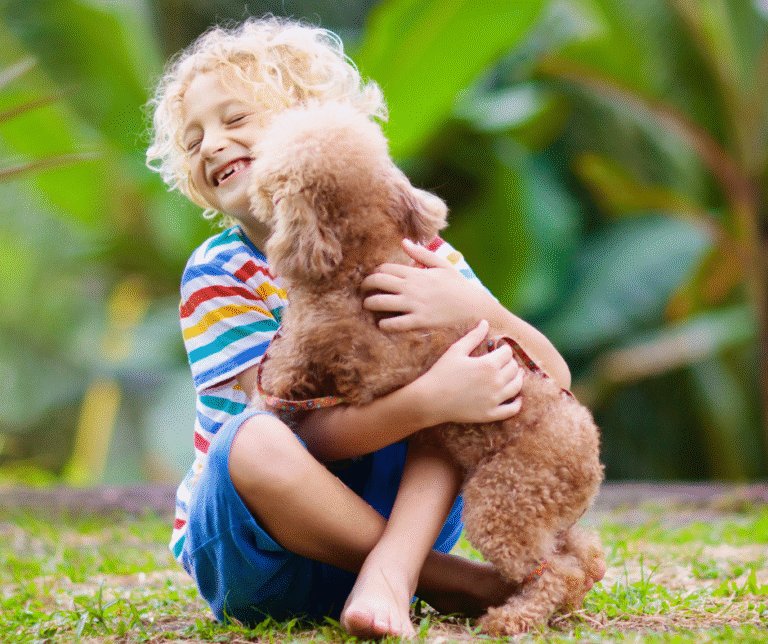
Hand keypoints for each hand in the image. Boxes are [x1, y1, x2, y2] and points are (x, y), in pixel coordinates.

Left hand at [362, 239, 490, 331]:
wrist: (475, 308)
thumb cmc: (459, 286)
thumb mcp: (443, 265)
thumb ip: (422, 254)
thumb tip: (404, 242)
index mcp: (416, 273)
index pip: (385, 268)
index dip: (374, 272)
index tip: (373, 278)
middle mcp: (412, 287)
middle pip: (378, 281)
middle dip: (365, 285)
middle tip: (363, 291)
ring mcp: (414, 304)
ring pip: (380, 302)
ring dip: (369, 304)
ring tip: (368, 306)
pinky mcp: (420, 321)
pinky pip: (395, 323)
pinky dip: (384, 324)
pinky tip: (382, 324)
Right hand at [417, 320, 523, 425]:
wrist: (430, 400)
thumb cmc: (441, 373)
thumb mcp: (456, 350)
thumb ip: (473, 336)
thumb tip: (485, 322)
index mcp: (488, 364)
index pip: (507, 353)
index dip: (504, 349)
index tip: (499, 349)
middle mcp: (495, 382)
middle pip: (514, 369)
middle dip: (511, 362)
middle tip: (504, 362)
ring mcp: (494, 400)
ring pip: (516, 387)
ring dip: (517, 379)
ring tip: (515, 375)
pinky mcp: (490, 414)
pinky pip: (511, 409)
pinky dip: (517, 403)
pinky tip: (517, 398)